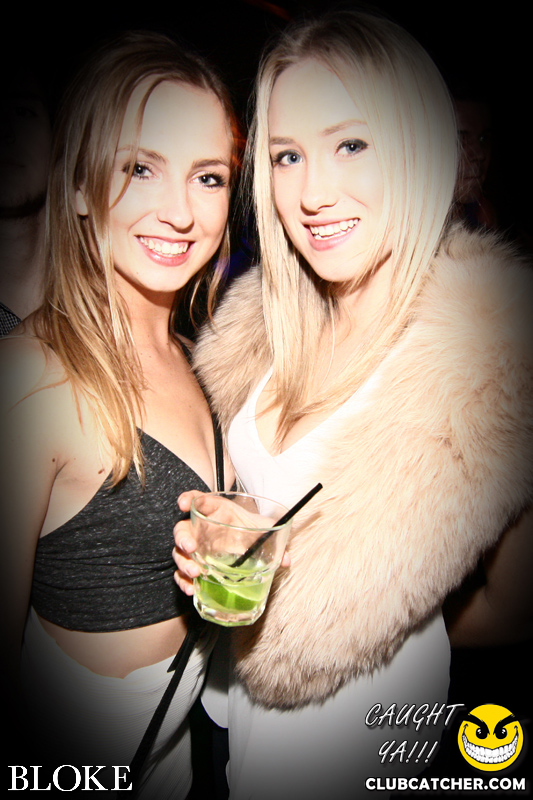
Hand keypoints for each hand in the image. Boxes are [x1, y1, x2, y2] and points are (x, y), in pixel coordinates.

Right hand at [172, 490, 291, 596]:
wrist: (247, 542)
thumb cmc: (251, 530)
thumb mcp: (263, 529)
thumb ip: (274, 539)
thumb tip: (286, 560)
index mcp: (214, 511)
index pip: (197, 500)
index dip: (188, 499)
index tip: (184, 504)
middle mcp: (200, 529)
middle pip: (182, 529)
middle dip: (183, 538)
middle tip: (191, 547)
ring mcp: (195, 548)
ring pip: (179, 553)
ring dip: (184, 563)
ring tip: (195, 572)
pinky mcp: (195, 565)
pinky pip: (181, 574)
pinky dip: (183, 582)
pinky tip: (191, 589)